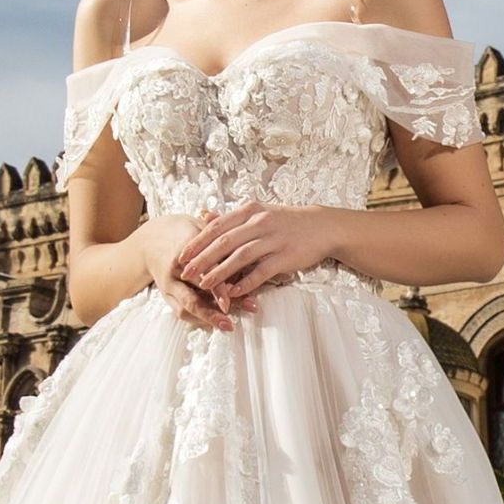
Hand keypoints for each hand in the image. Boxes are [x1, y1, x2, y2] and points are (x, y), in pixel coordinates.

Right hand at [141, 211, 259, 331]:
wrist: (153, 238)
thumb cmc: (186, 232)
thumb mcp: (204, 228)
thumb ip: (225, 242)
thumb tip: (250, 250)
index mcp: (185, 250)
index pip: (203, 271)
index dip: (217, 288)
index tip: (231, 299)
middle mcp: (175, 270)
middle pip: (192, 296)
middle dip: (212, 312)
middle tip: (231, 322)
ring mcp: (169, 285)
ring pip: (186, 307)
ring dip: (207, 319)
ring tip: (227, 326)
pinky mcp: (167, 295)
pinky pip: (182, 311)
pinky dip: (199, 319)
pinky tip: (216, 322)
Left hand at [174, 202, 331, 297]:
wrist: (322, 227)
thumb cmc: (287, 222)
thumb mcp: (259, 213)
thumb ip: (231, 218)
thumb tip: (204, 216)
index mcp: (250, 211)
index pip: (217, 227)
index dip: (197, 242)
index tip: (181, 255)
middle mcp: (260, 223)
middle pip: (224, 242)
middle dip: (202, 259)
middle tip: (185, 272)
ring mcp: (273, 240)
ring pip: (240, 257)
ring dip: (220, 272)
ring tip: (204, 285)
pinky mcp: (286, 256)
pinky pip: (262, 271)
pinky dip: (246, 282)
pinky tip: (233, 292)